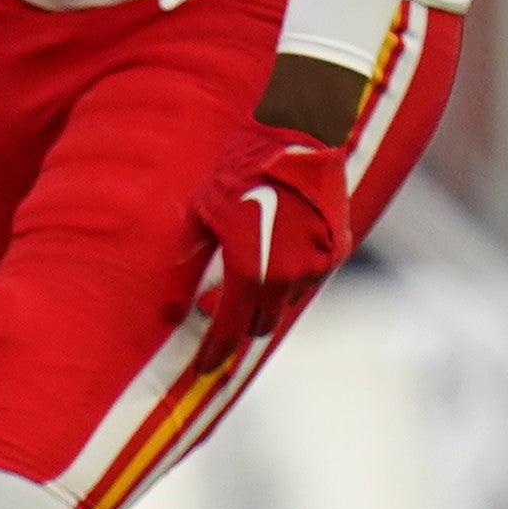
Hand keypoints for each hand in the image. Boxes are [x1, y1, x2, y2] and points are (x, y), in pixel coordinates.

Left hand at [181, 111, 359, 378]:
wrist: (299, 141)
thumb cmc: (240, 172)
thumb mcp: (201, 214)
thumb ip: (188, 261)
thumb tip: (170, 301)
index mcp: (252, 270)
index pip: (230, 327)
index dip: (215, 350)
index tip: (204, 367)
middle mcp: (289, 276)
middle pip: (261, 322)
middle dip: (238, 324)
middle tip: (214, 310)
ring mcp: (318, 265)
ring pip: (286, 301)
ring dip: (264, 299)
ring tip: (242, 276)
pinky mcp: (337, 251)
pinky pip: (308, 280)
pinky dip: (288, 280)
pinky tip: (271, 258)